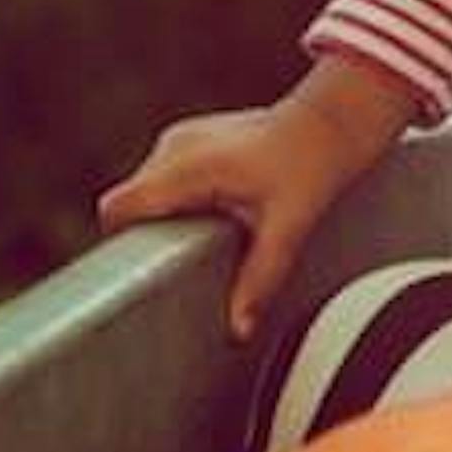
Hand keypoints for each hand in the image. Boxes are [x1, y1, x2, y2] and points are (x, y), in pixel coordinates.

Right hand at [98, 55, 417, 340]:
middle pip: (131, 205)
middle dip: (151, 232)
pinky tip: (215, 208)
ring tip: (209, 229)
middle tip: (191, 254)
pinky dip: (178, 197)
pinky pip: (164, 178)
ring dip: (166, 214)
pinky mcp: (189, 138)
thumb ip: (260, 278)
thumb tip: (239, 328)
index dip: (124, 240)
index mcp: (189, 166)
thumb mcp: (288, 227)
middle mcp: (175, 146)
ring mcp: (180, 138)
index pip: (119, 207)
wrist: (332, 123)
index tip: (147, 265)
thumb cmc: (312, 166)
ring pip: (145, 191)